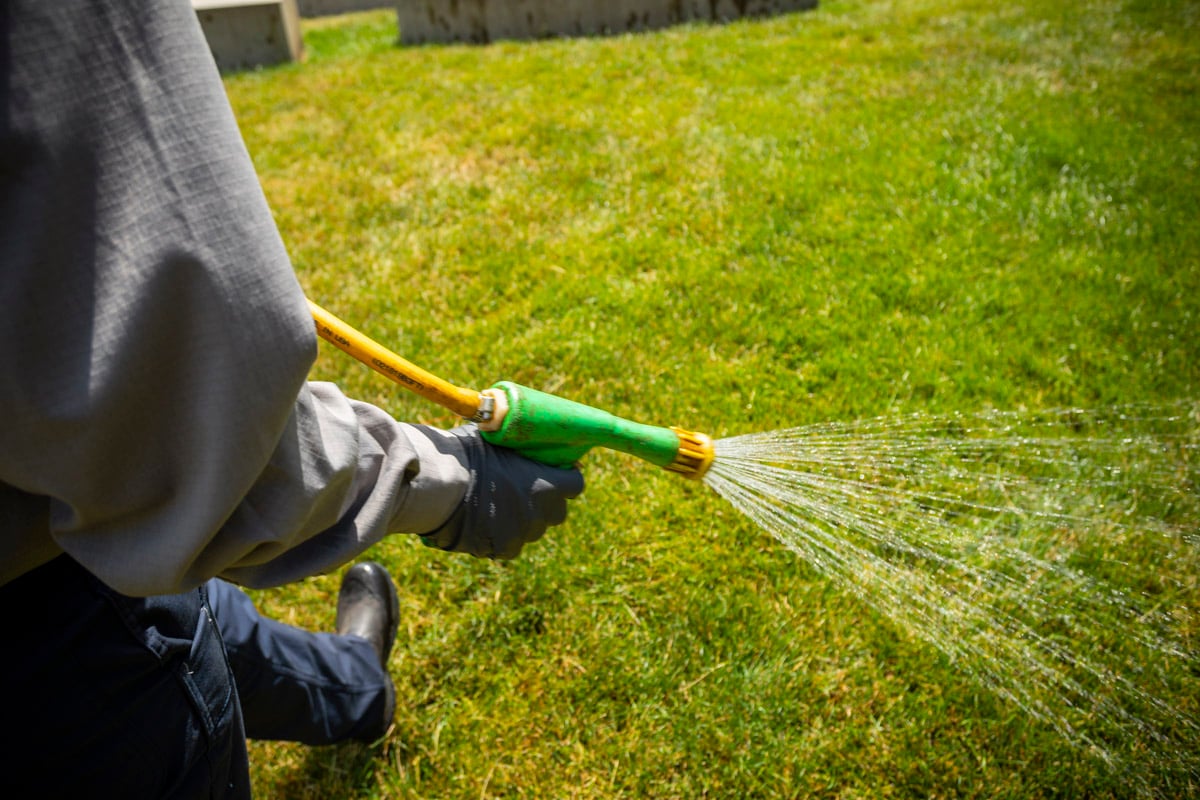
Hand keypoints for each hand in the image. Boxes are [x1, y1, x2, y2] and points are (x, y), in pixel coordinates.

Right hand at [422, 426, 584, 559]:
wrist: (437, 487)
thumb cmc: (465, 455)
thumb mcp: (497, 439)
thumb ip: (516, 445)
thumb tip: (519, 435)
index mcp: (546, 483)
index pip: (575, 484)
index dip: (566, 477)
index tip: (555, 472)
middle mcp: (540, 512)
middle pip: (557, 511)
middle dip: (546, 502)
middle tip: (525, 490)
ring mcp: (522, 533)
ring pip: (532, 529)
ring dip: (523, 519)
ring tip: (497, 504)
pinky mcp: (502, 549)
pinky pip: (510, 544)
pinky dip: (502, 535)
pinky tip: (483, 520)